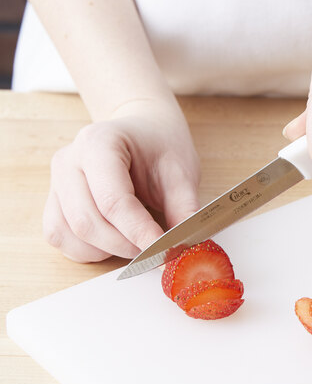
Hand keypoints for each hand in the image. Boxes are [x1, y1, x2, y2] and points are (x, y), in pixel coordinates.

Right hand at [43, 99, 200, 261]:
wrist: (144, 133)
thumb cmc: (161, 148)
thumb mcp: (182, 174)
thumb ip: (184, 210)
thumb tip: (185, 248)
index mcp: (99, 142)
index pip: (113, 200)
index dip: (139, 231)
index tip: (163, 249)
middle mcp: (69, 161)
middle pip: (86, 221)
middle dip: (124, 245)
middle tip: (155, 249)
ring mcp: (56, 182)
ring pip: (68, 233)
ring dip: (106, 250)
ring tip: (137, 242)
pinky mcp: (55, 202)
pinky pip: (60, 237)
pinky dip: (88, 251)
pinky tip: (114, 243)